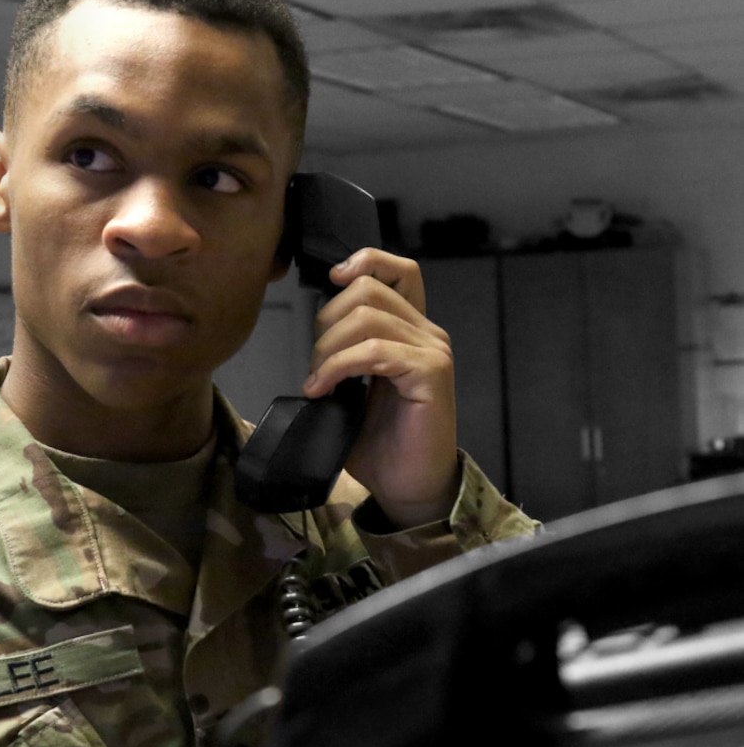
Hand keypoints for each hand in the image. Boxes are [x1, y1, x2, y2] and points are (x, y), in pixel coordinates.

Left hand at [304, 248, 458, 528]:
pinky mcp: (430, 373)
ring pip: (367, 318)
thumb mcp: (352, 387)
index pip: (397, 269)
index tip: (330, 280)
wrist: (407, 484)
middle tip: (315, 365)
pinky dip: (338, 368)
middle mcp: (426, 331)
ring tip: (318, 382)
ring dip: (327, 349)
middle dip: (326, 322)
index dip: (363, 261)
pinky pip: (374, 351)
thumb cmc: (379, 440)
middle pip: (368, 289)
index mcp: (409, 328)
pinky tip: (323, 390)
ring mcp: (432, 350)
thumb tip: (314, 332)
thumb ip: (343, 351)